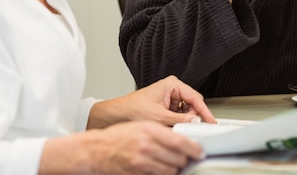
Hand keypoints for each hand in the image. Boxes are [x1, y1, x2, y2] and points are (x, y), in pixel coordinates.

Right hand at [41, 120, 203, 174]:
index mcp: (150, 130)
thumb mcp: (141, 126)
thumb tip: (182, 139)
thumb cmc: (117, 136)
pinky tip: (162, 169)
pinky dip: (164, 174)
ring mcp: (142, 162)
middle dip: (185, 159)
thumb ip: (162, 132)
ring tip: (173, 164)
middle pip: (178, 158)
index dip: (194, 148)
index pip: (180, 141)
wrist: (96, 150)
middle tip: (186, 157)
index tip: (199, 151)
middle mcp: (147, 146)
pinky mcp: (137, 173)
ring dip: (175, 168)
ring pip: (171, 170)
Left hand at [88, 75, 216, 128]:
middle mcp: (172, 90)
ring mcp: (169, 99)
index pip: (195, 98)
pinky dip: (178, 124)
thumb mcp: (159, 117)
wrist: (115, 116)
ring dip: (184, 122)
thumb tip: (195, 122)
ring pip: (186, 112)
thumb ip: (180, 120)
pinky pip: (178, 116)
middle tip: (192, 129)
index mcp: (172, 85)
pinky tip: (172, 128)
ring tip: (176, 128)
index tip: (211, 121)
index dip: (204, 111)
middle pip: (192, 105)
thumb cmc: (132, 109)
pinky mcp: (166, 108)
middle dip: (192, 118)